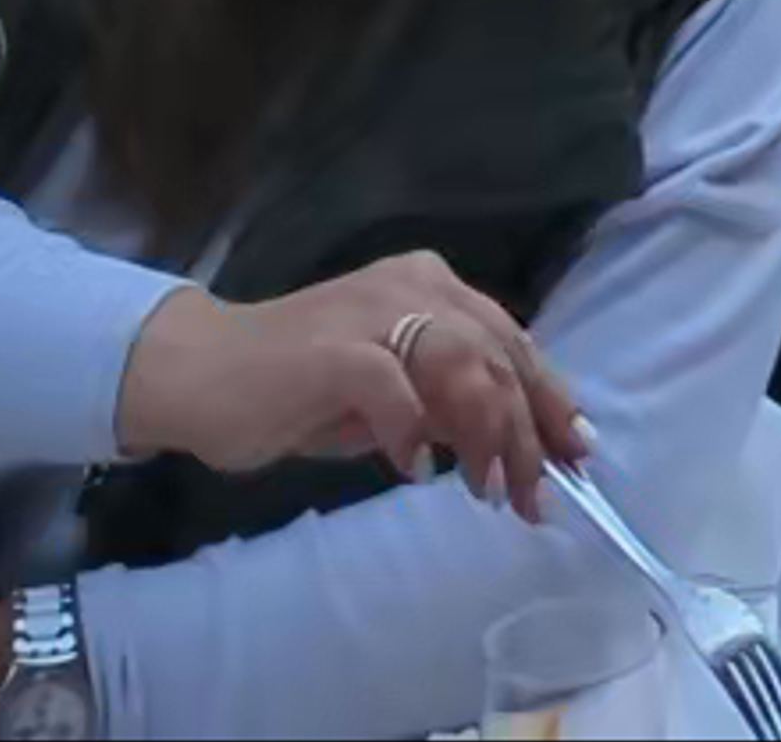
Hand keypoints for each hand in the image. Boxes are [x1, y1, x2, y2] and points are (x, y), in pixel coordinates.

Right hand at [117, 249, 582, 516]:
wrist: (203, 372)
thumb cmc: (296, 388)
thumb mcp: (389, 394)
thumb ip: (442, 401)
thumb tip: (506, 440)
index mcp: (430, 286)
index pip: (510, 340)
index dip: (549, 397)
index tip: (577, 453)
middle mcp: (411, 286)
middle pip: (497, 354)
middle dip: (528, 430)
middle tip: (535, 495)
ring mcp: (372, 314)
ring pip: (463, 364)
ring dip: (486, 434)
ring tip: (488, 490)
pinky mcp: (334, 351)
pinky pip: (394, 387)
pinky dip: (413, 432)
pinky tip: (415, 470)